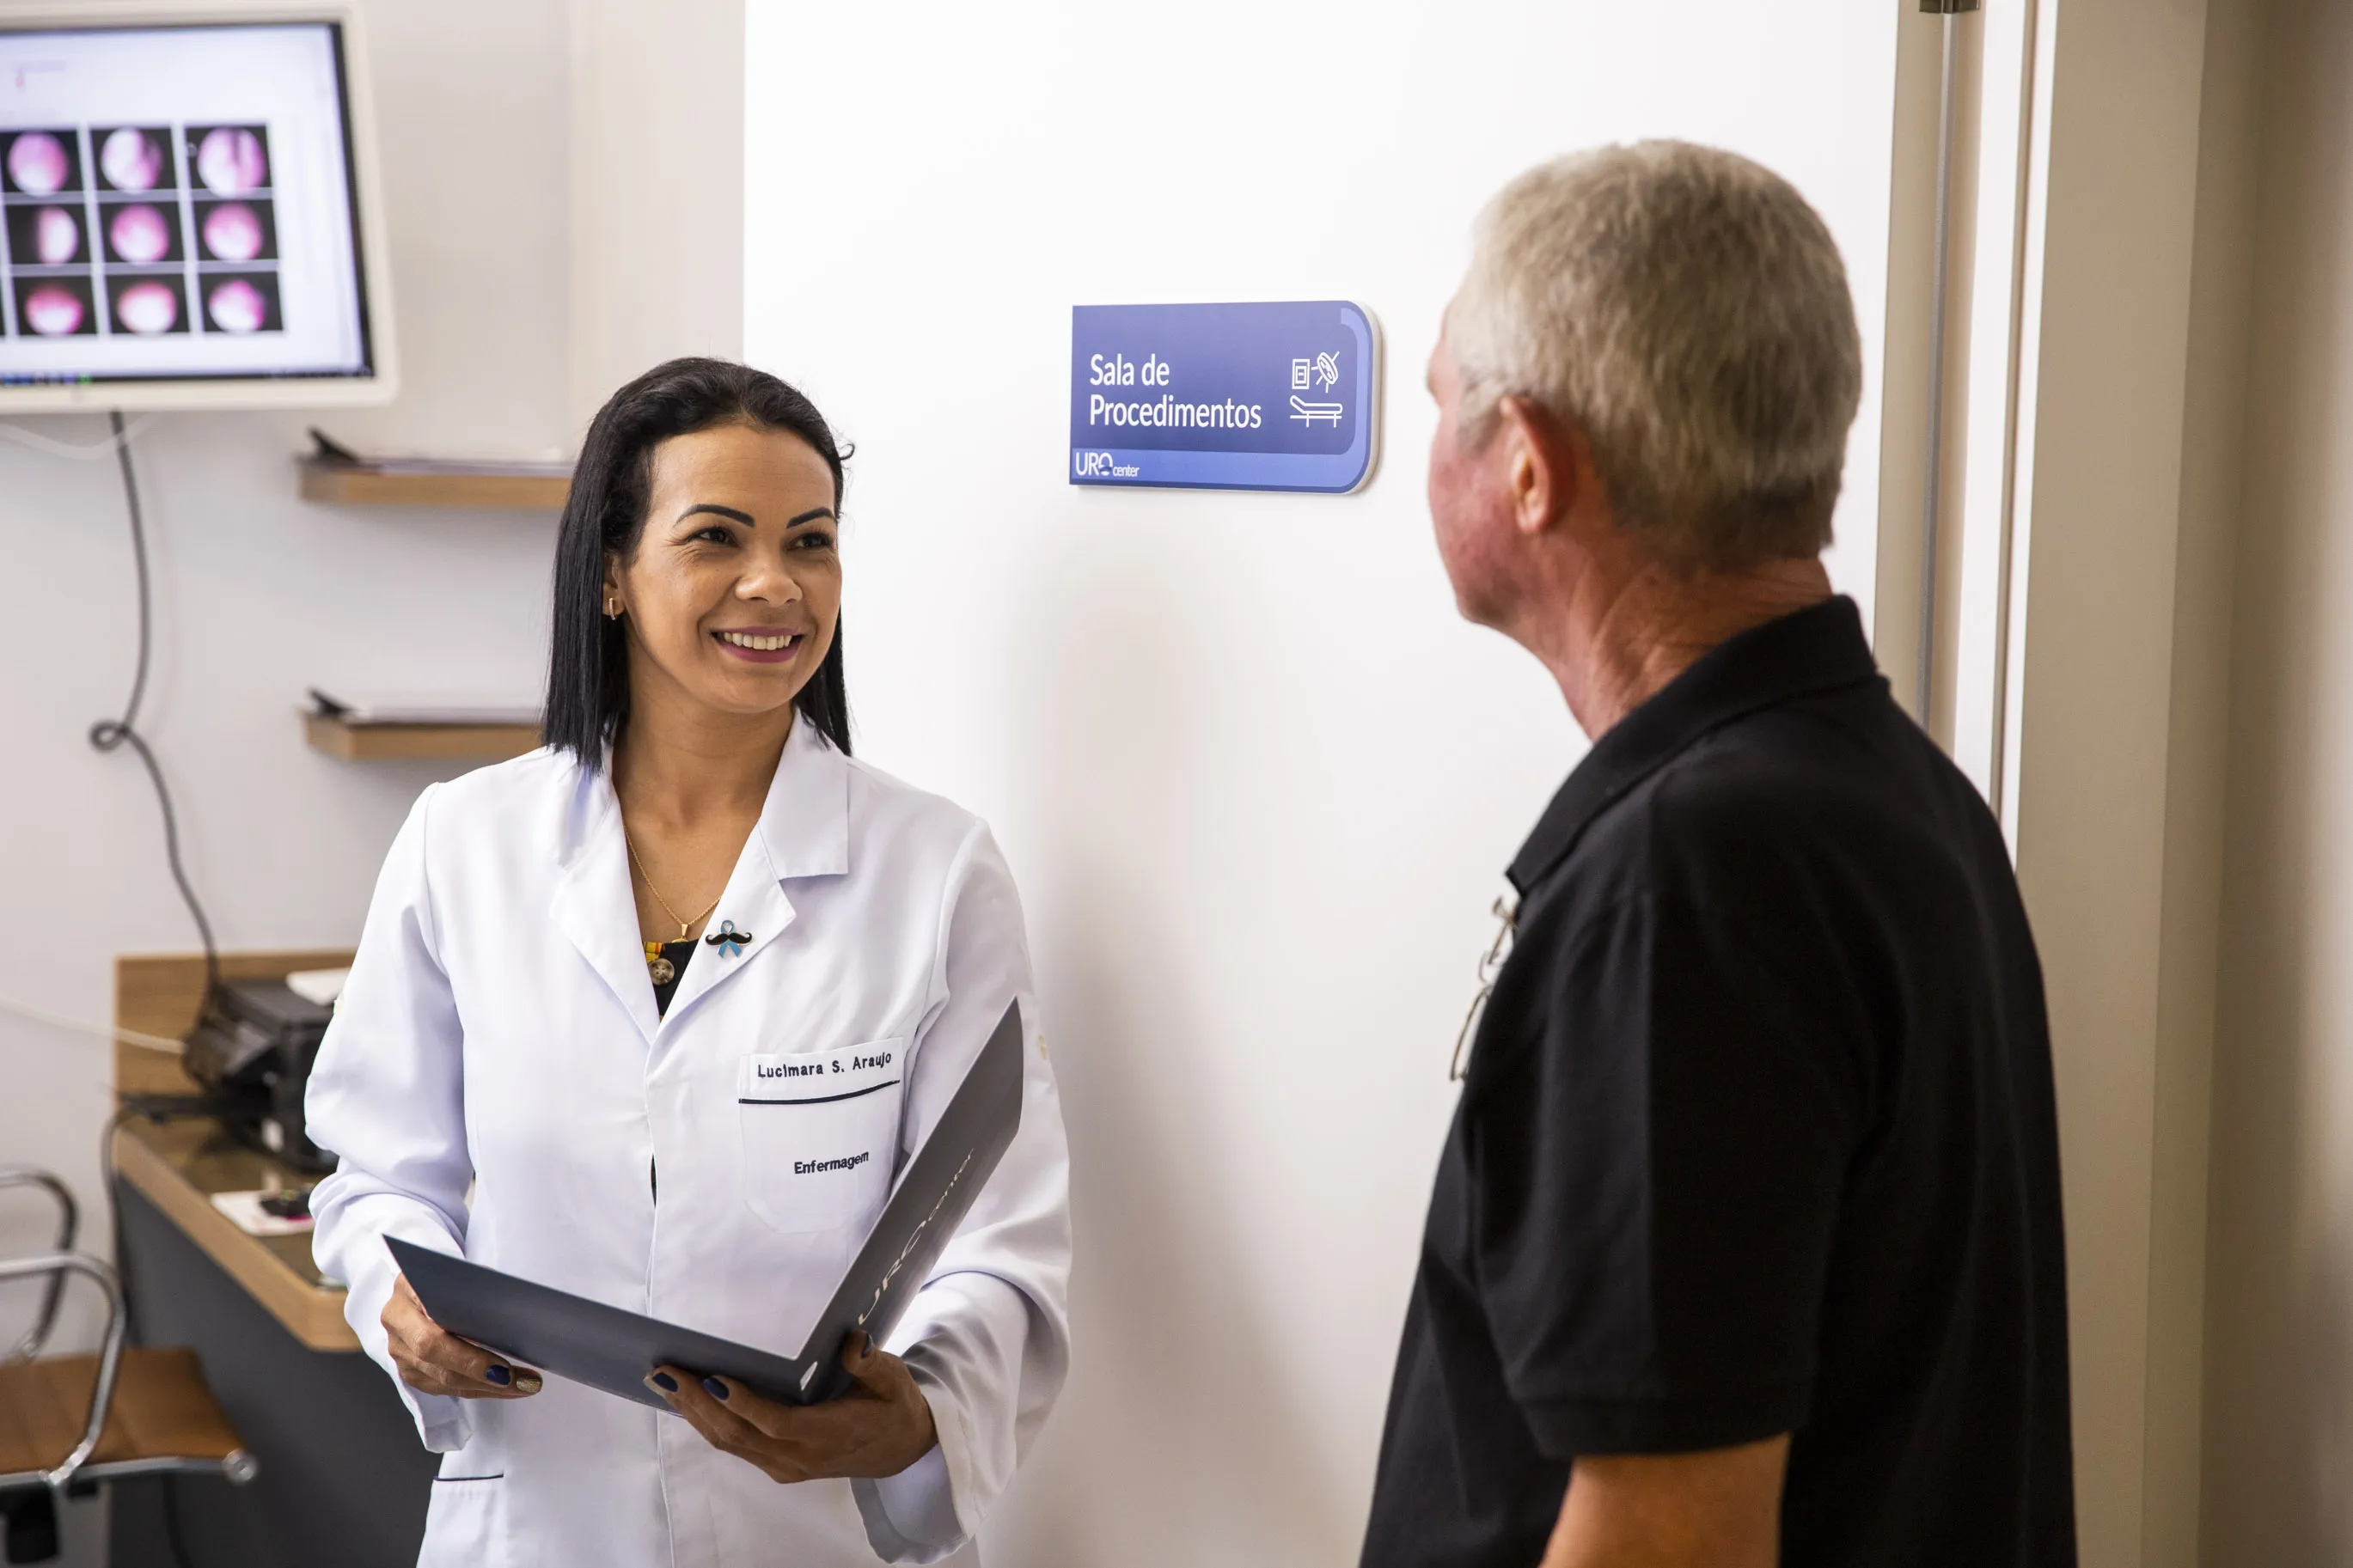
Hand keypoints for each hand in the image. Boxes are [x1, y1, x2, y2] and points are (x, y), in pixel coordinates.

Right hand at [382, 1271, 542, 1398]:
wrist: (425, 1281)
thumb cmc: (451, 1275)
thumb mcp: (464, 1272)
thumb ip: (481, 1290)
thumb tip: (515, 1315)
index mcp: (407, 1290)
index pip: (432, 1336)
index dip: (467, 1357)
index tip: (503, 1369)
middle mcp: (397, 1322)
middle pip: (436, 1361)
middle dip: (481, 1375)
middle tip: (522, 1381)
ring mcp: (399, 1349)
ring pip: (442, 1379)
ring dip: (487, 1387)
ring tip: (525, 1385)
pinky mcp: (409, 1368)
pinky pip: (444, 1387)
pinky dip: (478, 1388)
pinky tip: (507, 1387)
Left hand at [647, 1332, 936, 1483]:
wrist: (901, 1449)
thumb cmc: (894, 1407)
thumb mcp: (893, 1379)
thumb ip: (872, 1363)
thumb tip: (853, 1343)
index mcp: (830, 1434)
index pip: (777, 1422)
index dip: (743, 1404)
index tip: (714, 1379)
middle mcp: (801, 1457)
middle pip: (740, 1434)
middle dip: (698, 1403)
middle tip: (665, 1372)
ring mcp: (786, 1466)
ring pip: (731, 1443)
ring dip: (694, 1414)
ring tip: (664, 1383)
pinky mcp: (778, 1465)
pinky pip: (736, 1446)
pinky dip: (708, 1423)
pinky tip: (689, 1402)